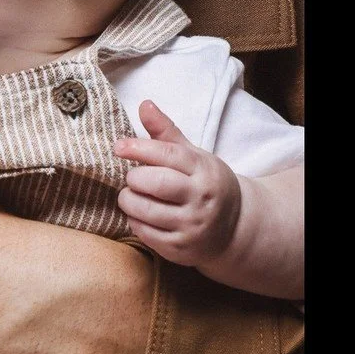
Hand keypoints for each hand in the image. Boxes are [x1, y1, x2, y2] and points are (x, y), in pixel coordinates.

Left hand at [114, 100, 242, 266]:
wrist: (235, 227)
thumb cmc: (205, 183)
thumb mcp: (193, 155)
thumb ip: (166, 132)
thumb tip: (144, 104)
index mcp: (204, 170)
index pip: (167, 154)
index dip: (138, 148)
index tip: (119, 147)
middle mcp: (200, 199)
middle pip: (154, 183)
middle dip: (133, 178)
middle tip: (132, 178)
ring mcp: (192, 226)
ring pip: (144, 210)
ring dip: (128, 200)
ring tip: (130, 195)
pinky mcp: (181, 249)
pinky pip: (145, 233)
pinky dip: (135, 221)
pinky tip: (140, 215)